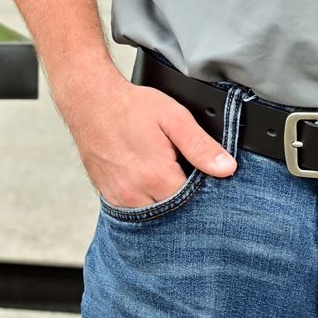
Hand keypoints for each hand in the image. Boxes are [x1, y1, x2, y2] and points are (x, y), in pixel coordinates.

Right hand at [56, 67, 236, 209]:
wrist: (91, 101)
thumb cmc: (131, 107)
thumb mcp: (174, 118)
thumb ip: (201, 145)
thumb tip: (227, 168)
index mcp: (157, 177)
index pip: (193, 204)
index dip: (204, 194)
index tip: (205, 179)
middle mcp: (136, 194)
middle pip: (173, 214)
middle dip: (184, 201)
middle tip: (185, 175)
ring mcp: (120, 198)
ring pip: (152, 216)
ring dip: (164, 203)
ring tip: (167, 178)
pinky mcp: (108, 196)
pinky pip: (133, 212)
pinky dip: (145, 203)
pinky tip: (150, 184)